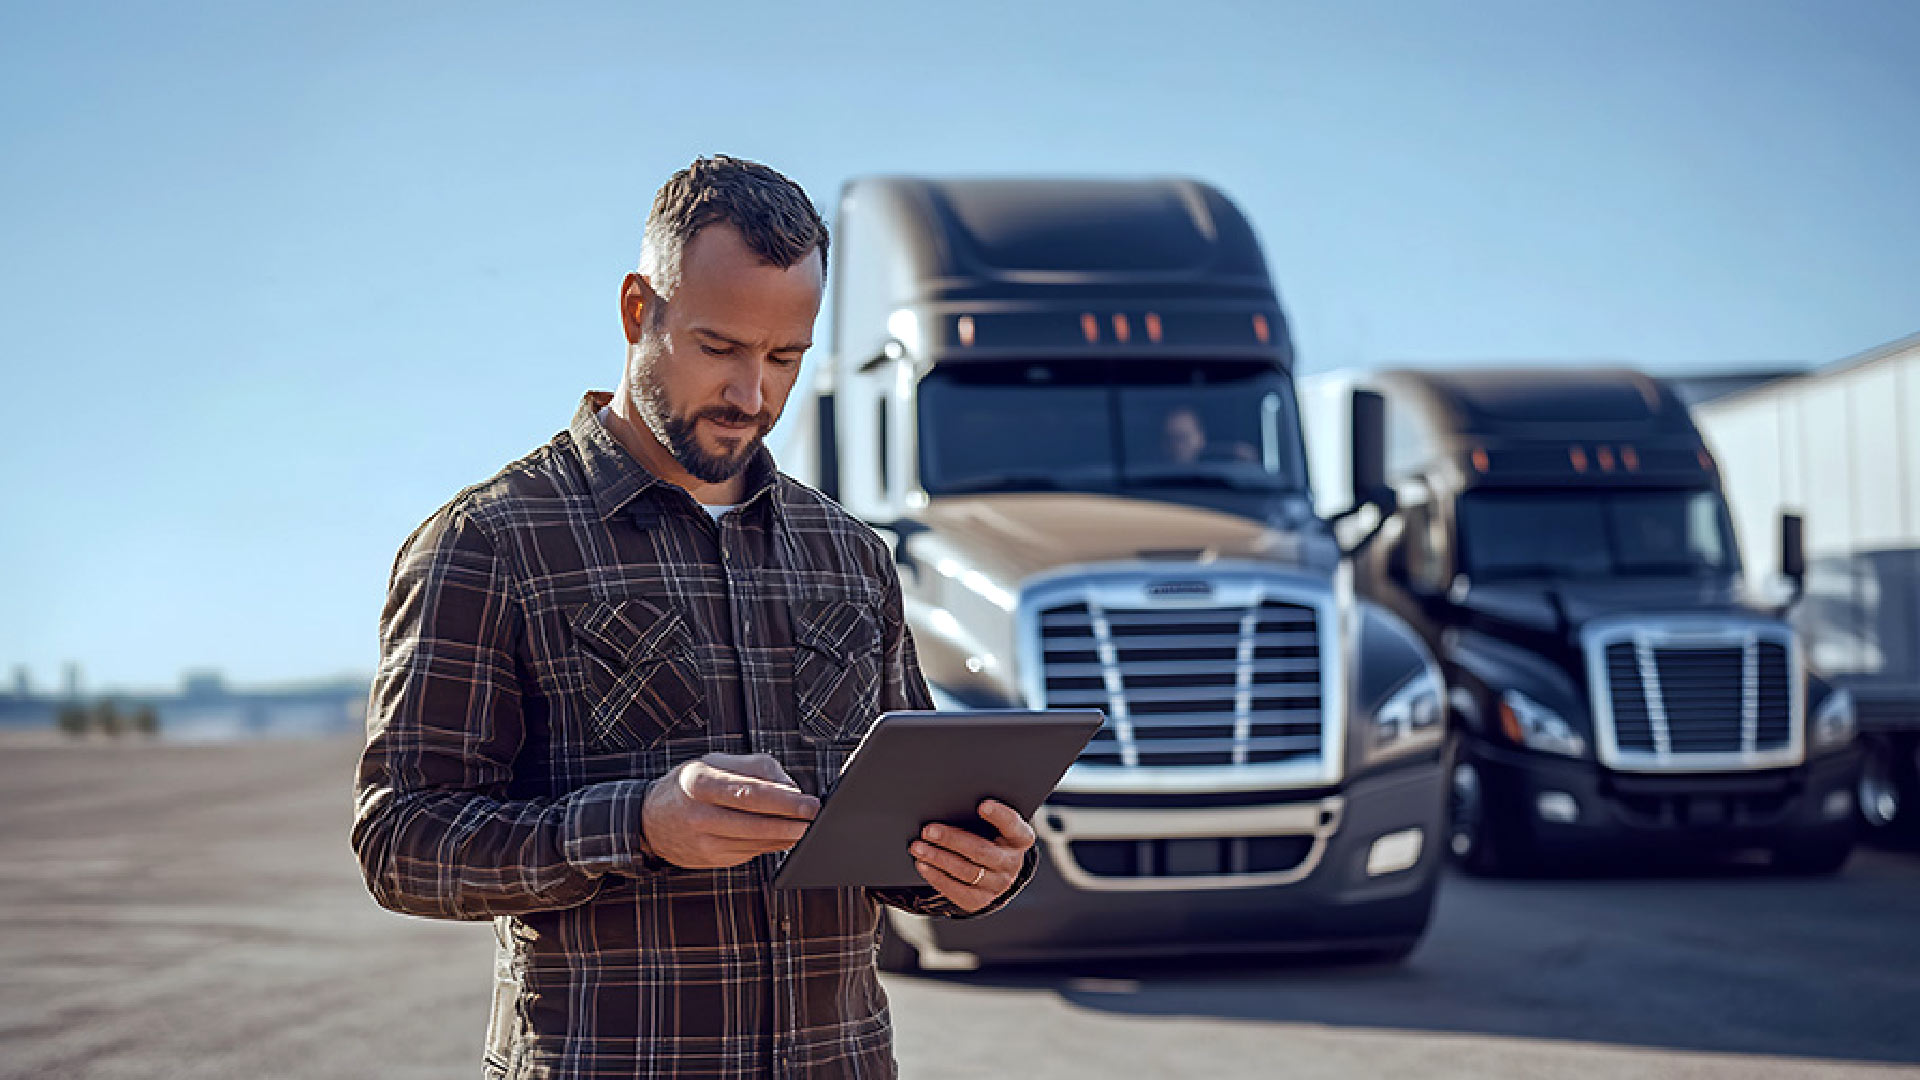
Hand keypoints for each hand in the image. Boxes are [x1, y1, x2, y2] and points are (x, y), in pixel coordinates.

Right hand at [642, 753, 819, 869]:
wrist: (651, 819)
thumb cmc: (691, 784)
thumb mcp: (716, 763)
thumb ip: (756, 768)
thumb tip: (791, 787)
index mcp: (700, 783)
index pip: (751, 794)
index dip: (785, 802)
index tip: (811, 804)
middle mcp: (699, 815)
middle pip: (757, 824)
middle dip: (792, 824)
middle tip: (816, 821)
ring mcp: (704, 842)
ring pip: (757, 843)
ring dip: (786, 836)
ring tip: (804, 827)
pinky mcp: (712, 860)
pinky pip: (751, 853)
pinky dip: (771, 845)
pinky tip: (782, 836)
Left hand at [908, 799, 1035, 913]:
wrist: (994, 870)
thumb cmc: (989, 837)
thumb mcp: (992, 825)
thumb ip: (978, 817)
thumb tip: (948, 807)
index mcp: (1019, 838)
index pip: (1012, 825)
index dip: (999, 815)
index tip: (982, 805)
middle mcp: (1012, 863)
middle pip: (981, 851)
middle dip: (951, 840)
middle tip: (928, 831)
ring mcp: (998, 884)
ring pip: (966, 872)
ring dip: (938, 858)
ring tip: (918, 847)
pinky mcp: (981, 900)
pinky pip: (957, 891)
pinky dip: (937, 877)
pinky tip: (923, 865)